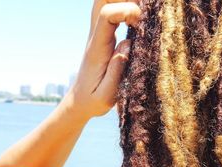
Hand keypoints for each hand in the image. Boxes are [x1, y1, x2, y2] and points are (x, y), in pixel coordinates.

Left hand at [68, 0, 140, 119]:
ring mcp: (99, 34)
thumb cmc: (93, 101)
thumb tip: (127, 45)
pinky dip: (126, 8)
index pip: (106, 14)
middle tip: (142, 14)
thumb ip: (116, 72)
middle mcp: (96, 36)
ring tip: (142, 17)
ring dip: (125, 2)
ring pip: (106, 2)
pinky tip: (139, 21)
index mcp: (97, 48)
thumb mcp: (105, 97)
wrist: (79, 102)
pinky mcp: (104, 36)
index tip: (140, 24)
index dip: (126, 10)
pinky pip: (112, 11)